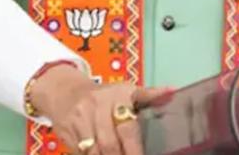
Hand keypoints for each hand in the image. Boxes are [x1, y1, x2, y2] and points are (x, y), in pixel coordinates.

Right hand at [29, 63, 170, 154]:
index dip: (135, 150)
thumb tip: (173, 91)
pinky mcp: (66, 132)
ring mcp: (80, 120)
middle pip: (109, 144)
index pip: (128, 128)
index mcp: (117, 96)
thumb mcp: (126, 91)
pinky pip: (79, 153)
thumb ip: (149, 96)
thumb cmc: (104, 95)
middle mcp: (97, 106)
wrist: (66, 90)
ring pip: (93, 151)